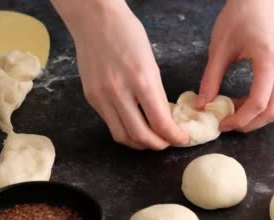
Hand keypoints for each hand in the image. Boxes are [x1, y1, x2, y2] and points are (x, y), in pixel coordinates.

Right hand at [51, 0, 188, 149]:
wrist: (94, 19)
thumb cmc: (127, 33)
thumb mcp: (151, 62)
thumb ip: (155, 92)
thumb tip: (163, 118)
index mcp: (141, 79)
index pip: (160, 122)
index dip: (174, 136)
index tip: (182, 138)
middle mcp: (119, 92)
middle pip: (140, 135)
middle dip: (158, 144)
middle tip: (167, 143)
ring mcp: (102, 97)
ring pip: (122, 136)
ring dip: (138, 143)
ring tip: (150, 139)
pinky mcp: (91, 98)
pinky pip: (109, 123)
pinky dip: (124, 129)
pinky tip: (133, 124)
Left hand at [197, 0, 273, 132]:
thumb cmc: (238, 16)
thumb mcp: (219, 48)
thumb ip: (210, 79)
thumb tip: (201, 105)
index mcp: (268, 61)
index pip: (259, 103)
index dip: (240, 119)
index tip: (222, 124)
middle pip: (273, 110)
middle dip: (250, 124)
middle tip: (227, 125)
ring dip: (254, 115)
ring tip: (231, 112)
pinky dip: (258, 104)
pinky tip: (239, 101)